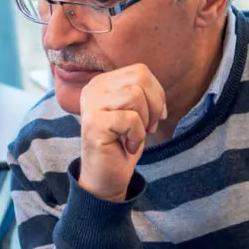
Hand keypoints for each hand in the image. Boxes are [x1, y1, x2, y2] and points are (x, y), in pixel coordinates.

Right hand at [76, 64, 166, 201]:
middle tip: (148, 127)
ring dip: (144, 122)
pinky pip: (131, 119)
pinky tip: (126, 146)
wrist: (105, 177)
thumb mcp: (135, 112)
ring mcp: (91, 105)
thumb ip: (142, 92)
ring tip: (133, 136)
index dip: (156, 94)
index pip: (140, 71)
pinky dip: (137, 136)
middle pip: (140, 78)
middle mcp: (93, 89)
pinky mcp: (94, 124)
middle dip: (154, 105)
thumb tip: (158, 89)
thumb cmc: (121, 144)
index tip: (154, 117)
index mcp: (102, 82)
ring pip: (136, 95)